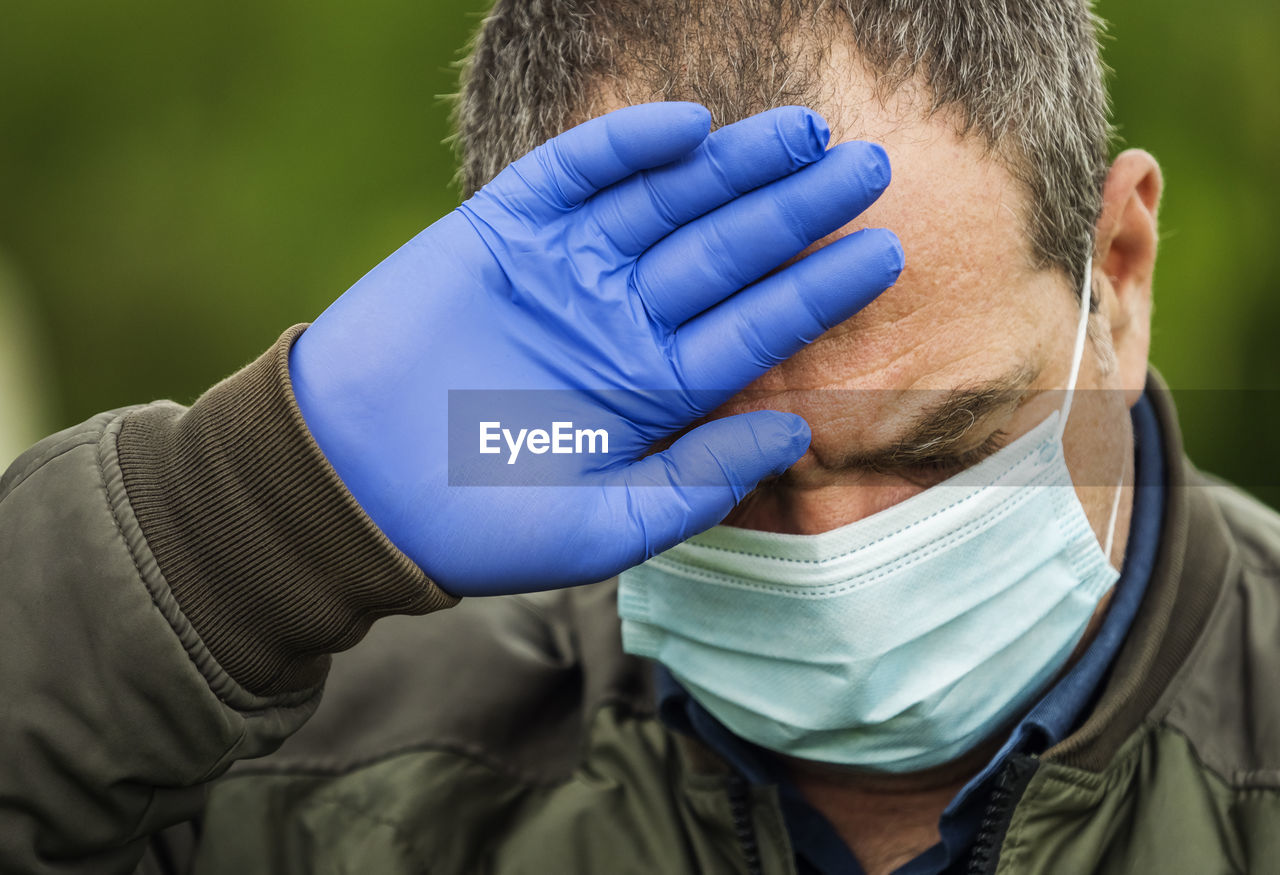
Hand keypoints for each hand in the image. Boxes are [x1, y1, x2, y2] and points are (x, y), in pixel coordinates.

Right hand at [289, 102, 901, 594]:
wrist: (350, 485)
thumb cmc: (476, 524)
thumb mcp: (600, 531)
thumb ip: (696, 485)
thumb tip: (796, 434)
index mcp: (651, 390)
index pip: (755, 329)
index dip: (820, 291)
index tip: (887, 254)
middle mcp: (619, 320)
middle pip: (726, 252)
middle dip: (796, 210)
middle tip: (869, 166)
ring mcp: (564, 269)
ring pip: (665, 202)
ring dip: (732, 166)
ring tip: (804, 133)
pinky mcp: (502, 230)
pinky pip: (573, 175)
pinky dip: (626, 148)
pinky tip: (690, 130)